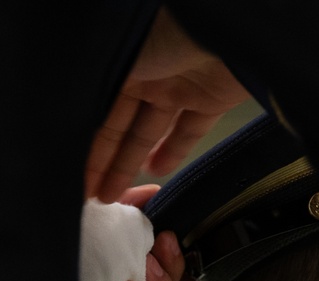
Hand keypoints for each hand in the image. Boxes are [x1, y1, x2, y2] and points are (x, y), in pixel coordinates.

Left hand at [83, 184, 190, 280]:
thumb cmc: (56, 254)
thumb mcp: (94, 224)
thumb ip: (124, 208)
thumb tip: (154, 192)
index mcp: (122, 275)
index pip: (163, 272)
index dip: (176, 260)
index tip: (171, 236)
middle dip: (172, 271)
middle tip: (164, 247)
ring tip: (146, 271)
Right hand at [85, 7, 248, 202]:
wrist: (228, 32)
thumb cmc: (167, 36)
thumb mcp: (118, 65)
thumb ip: (100, 96)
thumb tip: (78, 127)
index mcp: (119, 64)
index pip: (96, 115)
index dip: (85, 149)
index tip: (76, 180)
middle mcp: (145, 74)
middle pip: (118, 127)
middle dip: (103, 162)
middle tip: (92, 196)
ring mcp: (177, 85)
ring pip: (148, 132)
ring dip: (130, 162)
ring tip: (114, 193)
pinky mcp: (210, 98)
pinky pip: (189, 130)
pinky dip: (174, 151)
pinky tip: (158, 172)